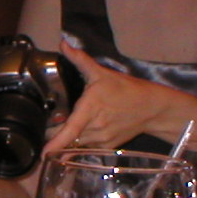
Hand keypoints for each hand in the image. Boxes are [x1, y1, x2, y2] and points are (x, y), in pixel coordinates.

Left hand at [40, 37, 196, 154]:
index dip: (56, 143)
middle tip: (53, 121)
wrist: (152, 108)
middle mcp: (95, 128)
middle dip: (55, 132)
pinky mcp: (107, 147)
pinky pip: (86, 147)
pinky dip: (81, 141)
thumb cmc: (126, 89)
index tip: (43, 153)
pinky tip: (85, 130)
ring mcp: (101, 140)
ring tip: (68, 124)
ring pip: (75, 143)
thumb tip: (63, 43)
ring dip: (68, 137)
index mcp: (90, 110)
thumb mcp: (102, 73)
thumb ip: (80, 60)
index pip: (70, 130)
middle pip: (66, 137)